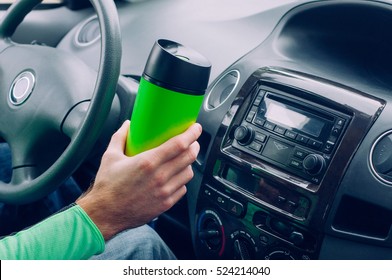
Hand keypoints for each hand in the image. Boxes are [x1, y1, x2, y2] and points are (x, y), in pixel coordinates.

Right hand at [77, 120, 201, 239]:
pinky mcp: (165, 204)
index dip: (191, 134)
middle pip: (189, 157)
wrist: (105, 213)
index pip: (179, 144)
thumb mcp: (110, 157)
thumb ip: (119, 137)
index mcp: (148, 162)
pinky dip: (182, 181)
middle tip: (192, 142)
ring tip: (183, 159)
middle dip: (194, 146)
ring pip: (189, 173)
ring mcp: (164, 191)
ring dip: (189, 164)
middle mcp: (159, 177)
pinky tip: (175, 177)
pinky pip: (182, 189)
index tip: (195, 128)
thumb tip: (127, 125)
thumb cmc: (107, 187)